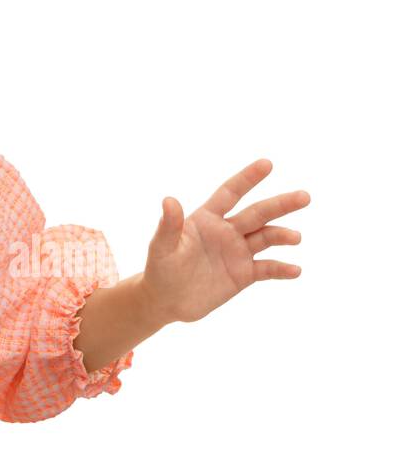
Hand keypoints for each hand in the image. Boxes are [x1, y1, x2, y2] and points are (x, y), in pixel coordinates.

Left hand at [141, 159, 306, 324]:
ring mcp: (237, 252)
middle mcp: (226, 231)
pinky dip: (281, 269)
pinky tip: (295, 270)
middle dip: (280, 204)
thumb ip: (169, 226)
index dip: (247, 178)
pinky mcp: (243, 274)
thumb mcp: (162, 247)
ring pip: (266, 238)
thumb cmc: (159, 268)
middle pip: (257, 213)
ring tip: (295, 237)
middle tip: (304, 196)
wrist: (166, 300)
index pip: (230, 193)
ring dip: (282, 235)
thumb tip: (168, 199)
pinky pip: (267, 269)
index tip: (267, 164)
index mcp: (206, 218)